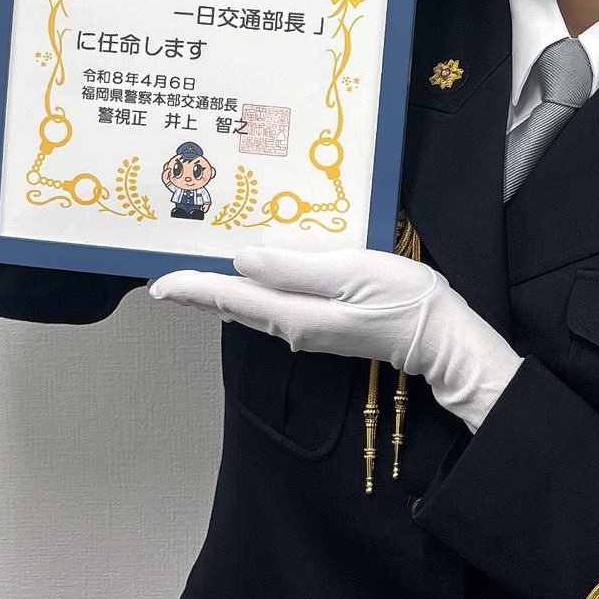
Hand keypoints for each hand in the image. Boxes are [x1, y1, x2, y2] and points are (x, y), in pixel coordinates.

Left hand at [149, 244, 524, 434]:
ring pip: (251, 307)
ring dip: (222, 289)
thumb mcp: (352, 272)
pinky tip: (249, 275)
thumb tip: (243, 260)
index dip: (193, 289)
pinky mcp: (323, 324)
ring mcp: (309, 328)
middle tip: (165, 275)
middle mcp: (294, 327)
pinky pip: (273, 306)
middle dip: (199, 290)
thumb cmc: (404, 300)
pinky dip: (251, 290)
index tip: (158, 283)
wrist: (441, 338)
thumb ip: (296, 268)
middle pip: (234, 305)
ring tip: (196, 270)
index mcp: (296, 314)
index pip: (231, 297)